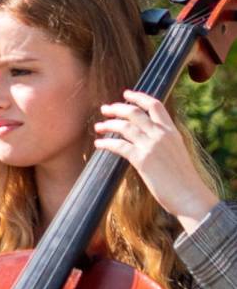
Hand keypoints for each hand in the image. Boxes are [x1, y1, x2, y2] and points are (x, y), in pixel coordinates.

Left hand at [97, 88, 221, 225]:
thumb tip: (147, 135)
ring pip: (124, 127)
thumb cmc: (183, 177)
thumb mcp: (177, 151)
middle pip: (135, 113)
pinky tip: (99, 144)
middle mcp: (162, 135)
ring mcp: (152, 146)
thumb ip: (164, 140)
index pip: (155, 105)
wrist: (190, 194)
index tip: (126, 93)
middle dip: (117, 108)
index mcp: (172, 131)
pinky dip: (106, 143)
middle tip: (105, 109)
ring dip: (108, 125)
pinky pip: (119, 146)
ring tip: (98, 126)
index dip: (139, 97)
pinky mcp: (142, 160)